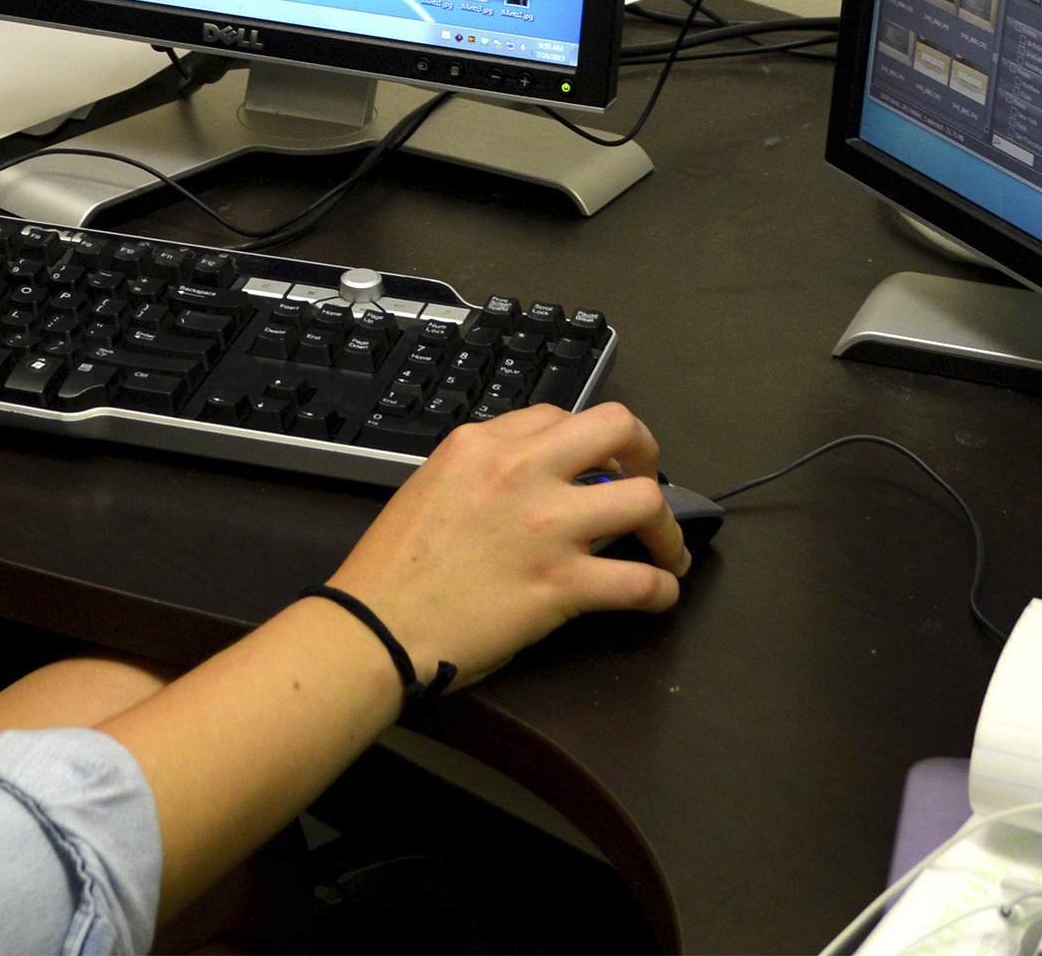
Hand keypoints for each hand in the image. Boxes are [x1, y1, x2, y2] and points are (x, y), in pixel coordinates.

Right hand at [324, 401, 685, 690]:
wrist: (375, 626)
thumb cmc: (392, 568)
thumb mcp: (431, 486)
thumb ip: (481, 471)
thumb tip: (526, 482)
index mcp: (483, 444)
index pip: (559, 415)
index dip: (587, 440)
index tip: (595, 465)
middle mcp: (521, 471)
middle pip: (618, 428)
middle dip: (646, 451)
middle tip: (645, 480)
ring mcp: (547, 526)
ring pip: (645, 500)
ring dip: (666, 527)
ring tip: (664, 549)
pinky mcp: (562, 584)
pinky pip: (639, 582)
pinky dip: (661, 590)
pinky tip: (657, 595)